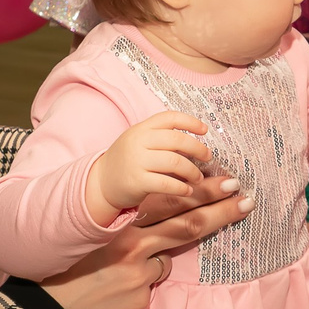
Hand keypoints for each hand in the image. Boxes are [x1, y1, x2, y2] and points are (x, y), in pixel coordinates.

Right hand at [44, 178, 251, 308]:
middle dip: (220, 209)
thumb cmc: (69, 266)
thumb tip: (157, 218)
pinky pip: (152, 283)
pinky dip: (143, 282)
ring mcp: (137, 272)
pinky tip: (119, 289)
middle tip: (245, 198)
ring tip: (172, 246)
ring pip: (169, 255)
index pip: (169, 200)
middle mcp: (130, 243)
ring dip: (173, 251)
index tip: (227, 180)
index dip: (202, 190)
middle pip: (186, 222)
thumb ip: (126, 224)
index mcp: (119, 222)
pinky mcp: (139, 297)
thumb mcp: (95, 235)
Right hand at [90, 111, 211, 218]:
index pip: (169, 117)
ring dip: (192, 171)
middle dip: (198, 148)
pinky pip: (166, 183)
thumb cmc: (128, 162)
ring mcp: (136, 161)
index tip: (205, 130)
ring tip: (198, 178)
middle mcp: (138, 141)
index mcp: (142, 128)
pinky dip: (182, 187)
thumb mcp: (140, 142)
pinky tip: (187, 190)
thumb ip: (162, 139)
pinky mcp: (136, 182)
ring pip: (175, 161)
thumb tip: (196, 142)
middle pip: (177, 139)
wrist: (101, 183)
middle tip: (208, 157)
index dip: (190, 121)